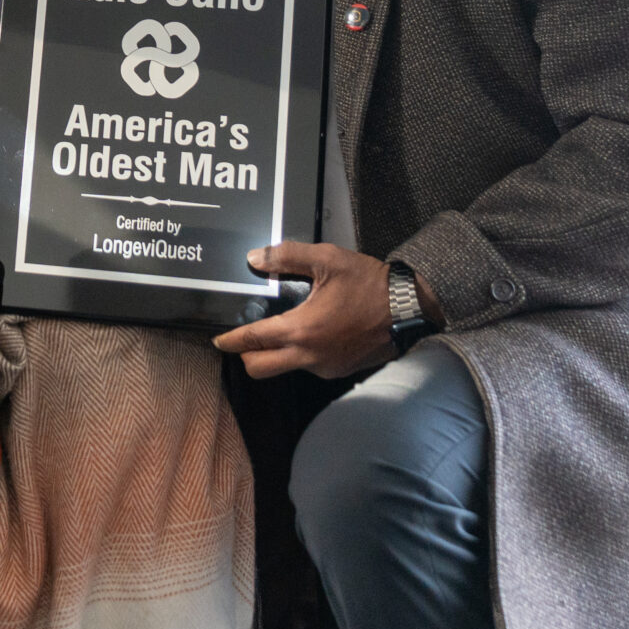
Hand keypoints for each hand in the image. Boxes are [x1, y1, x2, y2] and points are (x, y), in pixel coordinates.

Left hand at [210, 243, 407, 379]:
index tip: (217, 340)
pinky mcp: (340, 371)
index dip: (230, 340)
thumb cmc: (369, 283)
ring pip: (285, 368)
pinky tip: (311, 333)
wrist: (411, 307)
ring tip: (283, 329)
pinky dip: (301, 354)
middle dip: (247, 355)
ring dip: (277, 354)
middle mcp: (309, 356)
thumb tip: (255, 258)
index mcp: (301, 330)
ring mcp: (325, 367)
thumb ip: (287, 257)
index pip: (253, 340)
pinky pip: (309, 367)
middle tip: (246, 339)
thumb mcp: (328, 260)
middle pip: (260, 368)